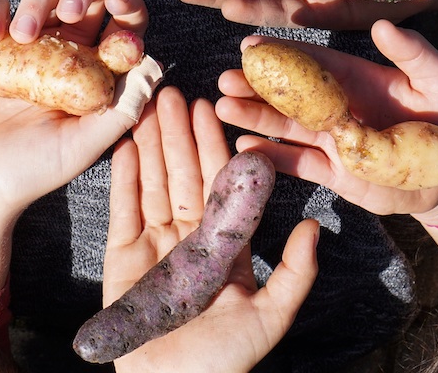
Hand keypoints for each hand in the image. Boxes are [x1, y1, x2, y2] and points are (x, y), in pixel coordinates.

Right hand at [0, 0, 149, 218]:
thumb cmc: (27, 172)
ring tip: (22, 34)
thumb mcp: (80, 147)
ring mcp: (27, 46)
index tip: (118, 5)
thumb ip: (119, 111)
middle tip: (69, 10)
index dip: (128, 5)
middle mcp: (67, 54)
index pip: (123, 26)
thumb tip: (153, 67)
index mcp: (96, 74)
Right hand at [106, 88, 319, 372]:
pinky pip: (123, 208)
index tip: (210, 110)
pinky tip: (123, 143)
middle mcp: (188, 238)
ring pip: (151, 182)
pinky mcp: (121, 256)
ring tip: (145, 104)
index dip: (214, 147)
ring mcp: (152, 245)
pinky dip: (122, 176)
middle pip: (181, 174)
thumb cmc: (225, 361)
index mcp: (225, 246)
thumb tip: (317, 227)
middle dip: (177, 133)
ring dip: (148, 143)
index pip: (219, 185)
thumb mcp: (271, 318)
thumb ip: (295, 274)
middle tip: (172, 91)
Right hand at [218, 20, 437, 218]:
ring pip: (283, 126)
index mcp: (353, 77)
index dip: (280, 53)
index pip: (310, 62)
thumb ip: (414, 54)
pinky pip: (296, 164)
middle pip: (287, 93)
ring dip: (253, 116)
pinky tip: (243, 149)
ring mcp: (329, 139)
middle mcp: (334, 105)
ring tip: (223, 108)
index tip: (249, 45)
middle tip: (223, 80)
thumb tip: (382, 25)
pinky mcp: (332, 172)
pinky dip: (270, 158)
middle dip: (254, 85)